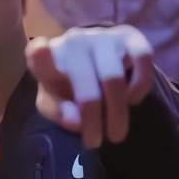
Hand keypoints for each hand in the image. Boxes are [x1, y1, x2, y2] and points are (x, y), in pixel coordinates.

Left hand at [25, 25, 153, 147]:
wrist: (96, 64)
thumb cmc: (69, 86)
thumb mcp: (55, 103)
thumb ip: (58, 112)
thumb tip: (77, 121)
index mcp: (48, 57)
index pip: (37, 53)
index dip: (40, 54)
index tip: (39, 52)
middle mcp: (73, 41)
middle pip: (85, 84)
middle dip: (92, 119)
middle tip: (95, 143)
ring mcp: (101, 36)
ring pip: (114, 77)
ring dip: (117, 112)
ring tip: (115, 132)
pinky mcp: (129, 36)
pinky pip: (141, 61)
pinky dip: (139, 88)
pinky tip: (131, 99)